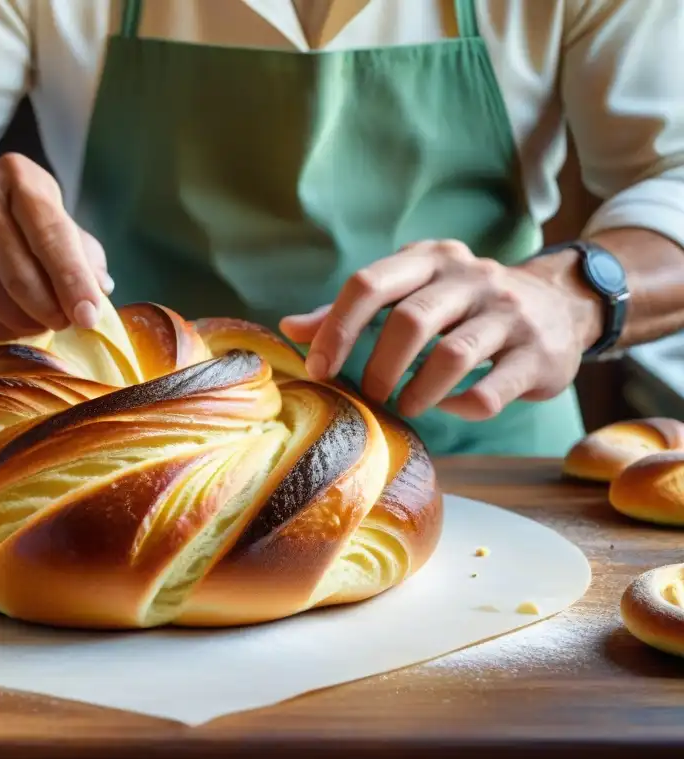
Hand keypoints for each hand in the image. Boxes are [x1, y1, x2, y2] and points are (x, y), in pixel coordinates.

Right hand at [0, 153, 112, 339]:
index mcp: (19, 174)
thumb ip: (83, 255)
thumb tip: (100, 288)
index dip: (72, 281)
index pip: (51, 234)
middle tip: (64, 324)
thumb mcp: (55, 223)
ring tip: (40, 324)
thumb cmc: (18, 222)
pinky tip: (11, 325)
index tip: (88, 317)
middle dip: (49, 309)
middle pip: (18, 271)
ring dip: (24, 323)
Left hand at [280, 239, 603, 420]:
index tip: (318, 369)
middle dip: (378, 366)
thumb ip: (352, 310)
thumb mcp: (411, 292)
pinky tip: (451, 407)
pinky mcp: (538, 354)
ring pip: (452, 356)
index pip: (370, 283)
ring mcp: (510, 314)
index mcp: (430, 259)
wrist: (560, 305)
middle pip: (410, 320)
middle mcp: (471, 277)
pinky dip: (461, 406)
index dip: (336, 328)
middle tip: (369, 396)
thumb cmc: (463, 305)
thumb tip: (290, 328)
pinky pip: (490, 390)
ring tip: (404, 406)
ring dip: (417, 392)